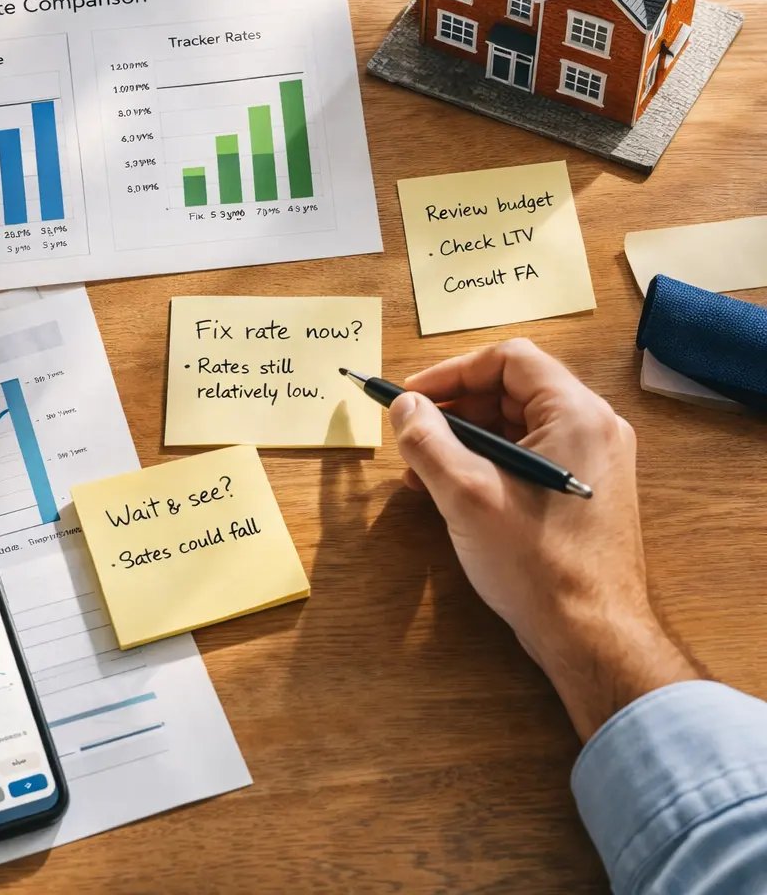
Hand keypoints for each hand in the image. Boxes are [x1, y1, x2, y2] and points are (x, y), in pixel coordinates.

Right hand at [390, 339, 698, 740]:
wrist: (592, 637)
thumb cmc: (536, 564)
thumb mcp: (466, 495)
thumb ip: (428, 441)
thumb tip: (404, 406)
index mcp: (577, 414)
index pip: (508, 359)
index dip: (451, 372)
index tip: (411, 396)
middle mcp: (593, 428)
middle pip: (513, 390)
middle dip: (455, 407)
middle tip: (411, 430)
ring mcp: (593, 461)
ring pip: (518, 425)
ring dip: (466, 437)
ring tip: (421, 467)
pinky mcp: (584, 490)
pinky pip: (529, 456)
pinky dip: (487, 462)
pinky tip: (451, 489)